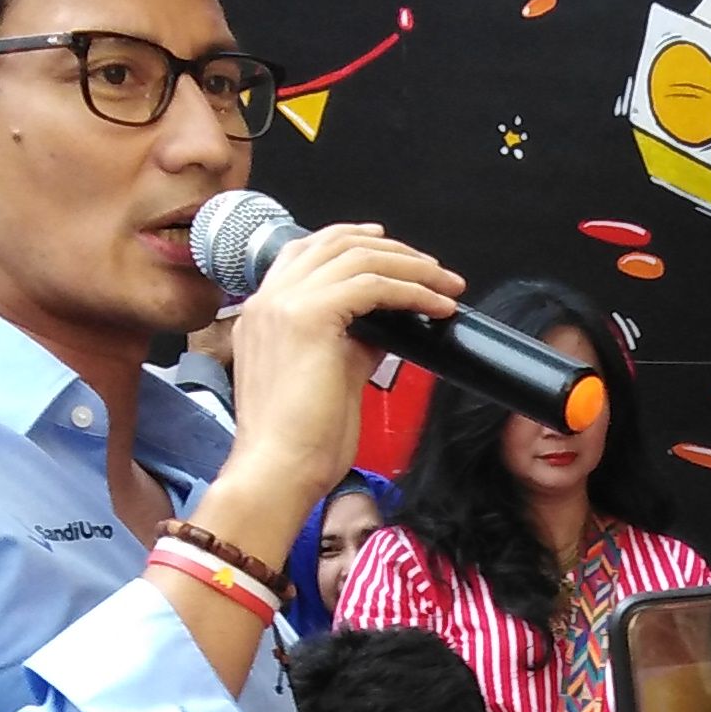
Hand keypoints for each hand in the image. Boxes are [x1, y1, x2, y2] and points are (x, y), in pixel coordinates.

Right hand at [223, 224, 465, 501]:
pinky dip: (413, 291)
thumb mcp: (331, 374)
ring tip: (446, 287)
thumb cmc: (301, 441)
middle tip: (433, 270)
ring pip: (359, 258)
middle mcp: (269, 300)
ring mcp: (284, 303)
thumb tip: (390, 320)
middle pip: (336, 242)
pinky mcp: (309, 317)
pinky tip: (437, 306)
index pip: (308, 251)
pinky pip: (373, 284)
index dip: (353, 241)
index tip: (392, 249)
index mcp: (264, 312)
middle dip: (392, 250)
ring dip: (412, 268)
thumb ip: (353, 339)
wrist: (278, 470)